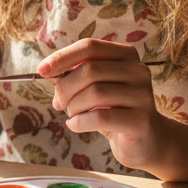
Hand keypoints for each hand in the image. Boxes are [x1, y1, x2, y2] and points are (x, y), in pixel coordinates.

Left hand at [39, 39, 168, 171]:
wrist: (146, 140)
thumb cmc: (114, 110)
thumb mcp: (94, 88)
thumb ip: (73, 76)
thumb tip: (47, 70)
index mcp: (126, 55)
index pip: (90, 47)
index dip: (63, 57)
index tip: (41, 70)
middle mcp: (138, 70)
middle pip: (90, 70)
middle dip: (65, 88)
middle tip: (58, 103)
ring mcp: (143, 95)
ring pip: (94, 93)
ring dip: (73, 106)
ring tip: (72, 115)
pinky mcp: (141, 120)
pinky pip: (101, 117)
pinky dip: (80, 122)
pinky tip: (75, 126)